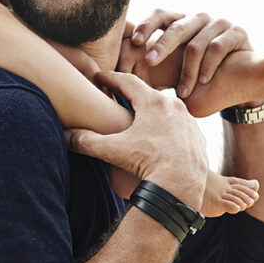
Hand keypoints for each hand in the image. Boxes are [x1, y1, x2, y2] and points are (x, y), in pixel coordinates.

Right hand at [65, 71, 206, 207]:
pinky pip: (180, 126)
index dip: (110, 78)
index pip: (127, 81)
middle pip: (148, 93)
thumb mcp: (112, 150)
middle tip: (117, 93)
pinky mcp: (198, 137)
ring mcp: (188, 121)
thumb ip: (87, 141)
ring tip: (140, 118)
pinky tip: (161, 137)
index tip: (99, 77)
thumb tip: (66, 136)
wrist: (181, 185)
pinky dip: (169, 128)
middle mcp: (173, 105)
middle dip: (131, 93)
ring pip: (167, 110)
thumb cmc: (147, 163)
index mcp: (152, 102)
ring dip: (152, 111)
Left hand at [123, 10, 251, 98]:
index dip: (146, 25)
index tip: (135, 42)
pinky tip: (202, 82)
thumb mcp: (174, 68)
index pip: (159, 14)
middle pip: (176, 26)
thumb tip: (113, 73)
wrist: (240, 79)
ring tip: (181, 91)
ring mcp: (219, 22)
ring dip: (187, 70)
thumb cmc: (199, 74)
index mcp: (180, 22)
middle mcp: (198, 18)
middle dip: (161, 45)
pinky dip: (208, 67)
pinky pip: (218, 47)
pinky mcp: (237, 31)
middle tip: (149, 61)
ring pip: (197, 42)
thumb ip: (151, 66)